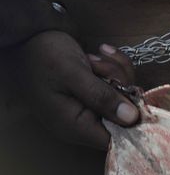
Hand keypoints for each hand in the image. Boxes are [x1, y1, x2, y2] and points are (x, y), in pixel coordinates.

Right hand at [17, 31, 137, 148]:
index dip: (131, 121)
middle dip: (120, 84)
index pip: (115, 138)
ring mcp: (91, 108)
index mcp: (76, 126)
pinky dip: (114, 68)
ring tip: (94, 58)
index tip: (134, 95)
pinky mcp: (95, 94)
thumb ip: (102, 97)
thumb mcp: (75, 75)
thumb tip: (132, 119)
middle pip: (123, 115)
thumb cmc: (46, 57)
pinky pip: (117, 85)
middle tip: (100, 65)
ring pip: (123, 96)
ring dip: (116, 72)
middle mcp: (85, 122)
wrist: (30, 36)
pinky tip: (101, 53)